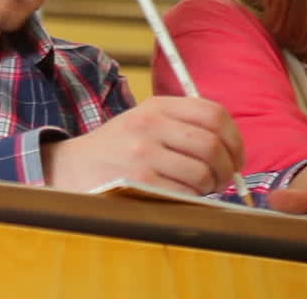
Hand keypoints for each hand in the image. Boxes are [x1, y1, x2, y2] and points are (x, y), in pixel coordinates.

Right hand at [42, 96, 243, 193]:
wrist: (71, 167)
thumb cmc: (117, 148)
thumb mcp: (144, 121)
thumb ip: (183, 124)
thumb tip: (233, 149)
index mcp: (155, 106)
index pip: (214, 113)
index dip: (235, 138)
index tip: (235, 156)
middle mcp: (149, 125)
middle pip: (212, 145)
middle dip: (226, 169)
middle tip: (221, 180)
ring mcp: (143, 154)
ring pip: (202, 173)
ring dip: (208, 187)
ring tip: (197, 189)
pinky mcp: (139, 181)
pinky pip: (185, 193)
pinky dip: (191, 199)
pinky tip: (178, 196)